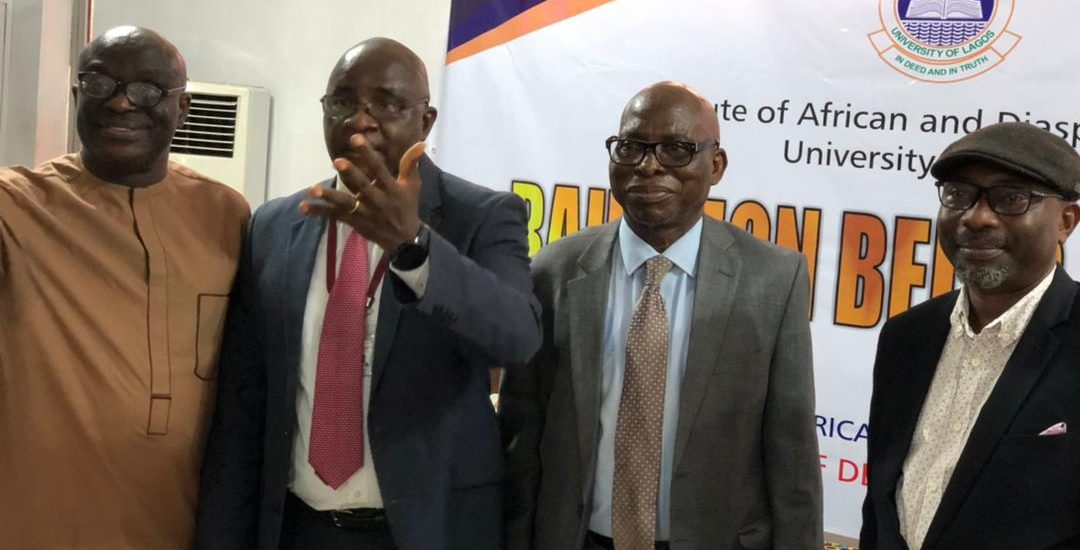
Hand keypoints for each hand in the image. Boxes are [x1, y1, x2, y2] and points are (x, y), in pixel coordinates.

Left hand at [299, 136, 425, 251]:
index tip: (356, 139)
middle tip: (337, 161)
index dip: (368, 154)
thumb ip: (411, 164)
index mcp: (391, 189)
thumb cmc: (407, 207)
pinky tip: (304, 207)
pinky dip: (319, 211)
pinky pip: (335, 216)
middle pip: (361, 186)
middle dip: (350, 174)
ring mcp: (364, 213)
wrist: (404, 239)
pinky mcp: (354, 222)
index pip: (379, 169)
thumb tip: (420, 143)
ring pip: (345, 204)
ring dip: (328, 197)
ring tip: (312, 190)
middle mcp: (377, 200)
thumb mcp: (412, 186)